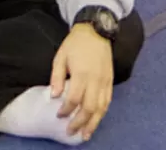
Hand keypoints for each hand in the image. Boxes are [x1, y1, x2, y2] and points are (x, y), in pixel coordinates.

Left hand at [49, 24, 114, 139]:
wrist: (97, 30)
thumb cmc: (75, 43)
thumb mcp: (61, 57)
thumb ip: (57, 77)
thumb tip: (54, 96)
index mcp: (82, 74)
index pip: (74, 99)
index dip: (66, 110)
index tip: (58, 115)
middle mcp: (96, 80)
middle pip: (89, 108)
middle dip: (80, 122)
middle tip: (71, 132)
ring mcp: (105, 81)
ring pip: (101, 108)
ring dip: (93, 123)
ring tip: (85, 134)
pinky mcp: (110, 81)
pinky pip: (108, 101)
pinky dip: (102, 113)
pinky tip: (96, 120)